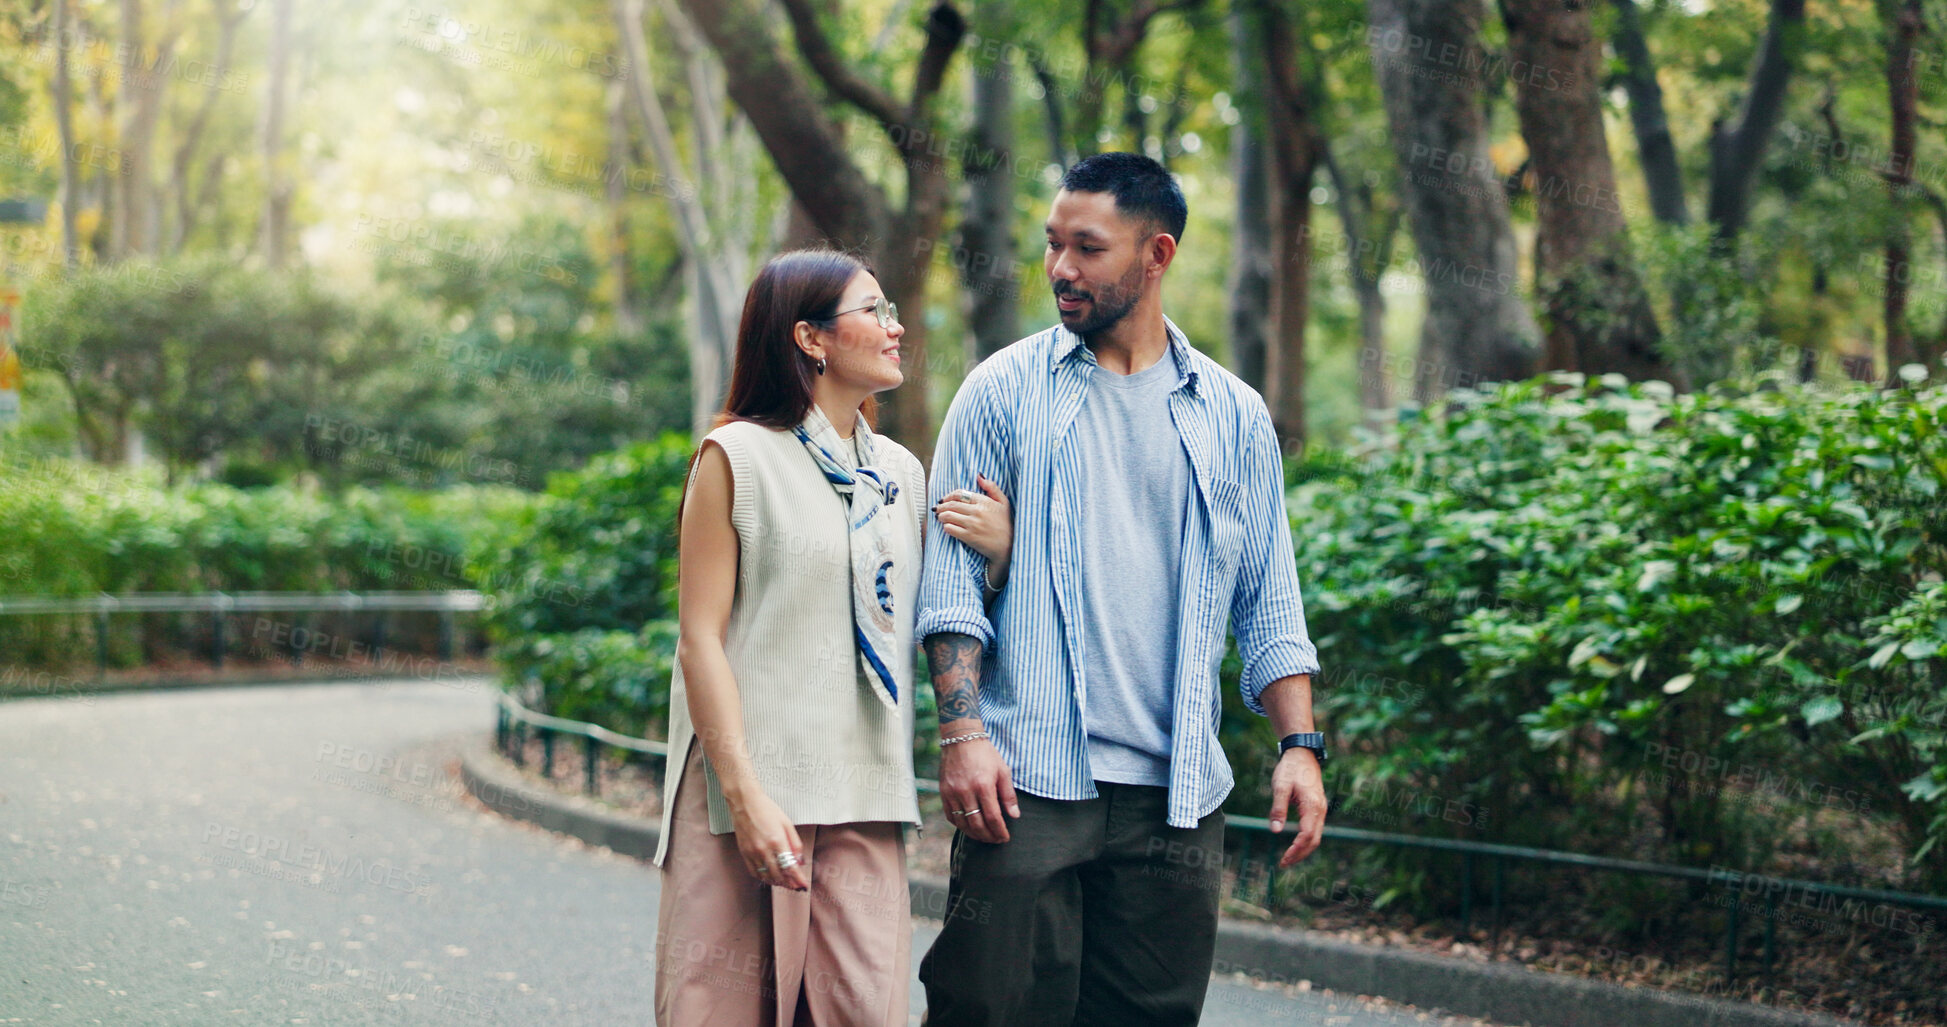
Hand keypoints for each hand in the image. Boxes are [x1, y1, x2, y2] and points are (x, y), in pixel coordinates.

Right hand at [730, 791, 808, 889]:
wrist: (745, 803)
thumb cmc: (767, 810)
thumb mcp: (787, 824)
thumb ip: (795, 844)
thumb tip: (799, 861)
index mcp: (777, 841)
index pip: (790, 867)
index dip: (798, 879)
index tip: (804, 884)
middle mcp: (764, 850)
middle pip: (778, 875)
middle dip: (789, 883)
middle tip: (796, 887)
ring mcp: (752, 853)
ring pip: (766, 876)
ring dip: (777, 882)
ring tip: (785, 884)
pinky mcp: (744, 853)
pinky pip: (754, 872)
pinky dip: (763, 878)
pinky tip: (770, 878)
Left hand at [934, 475, 1011, 587]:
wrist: (1010, 545)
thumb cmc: (1006, 524)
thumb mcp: (1004, 502)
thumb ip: (992, 488)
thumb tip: (979, 476)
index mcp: (984, 501)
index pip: (959, 494)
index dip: (948, 496)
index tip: (944, 500)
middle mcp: (977, 511)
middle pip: (951, 504)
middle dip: (941, 506)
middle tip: (938, 509)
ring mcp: (972, 524)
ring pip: (948, 516)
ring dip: (941, 516)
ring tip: (940, 517)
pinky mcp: (969, 537)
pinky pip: (950, 528)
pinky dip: (946, 527)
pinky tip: (947, 527)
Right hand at [938, 733, 1020, 842]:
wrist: (961, 739)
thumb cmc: (985, 754)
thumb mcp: (1003, 771)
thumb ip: (1008, 795)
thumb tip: (1014, 815)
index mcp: (983, 786)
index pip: (993, 817)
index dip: (1000, 831)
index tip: (1005, 838)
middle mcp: (966, 791)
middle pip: (977, 824)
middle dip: (988, 837)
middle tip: (996, 840)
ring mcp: (952, 793)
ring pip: (962, 823)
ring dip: (974, 834)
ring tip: (984, 837)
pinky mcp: (943, 792)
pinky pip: (950, 816)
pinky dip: (960, 825)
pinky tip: (969, 827)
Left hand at [1268, 747, 1326, 867]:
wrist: (1302, 753)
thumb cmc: (1290, 768)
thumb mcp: (1280, 786)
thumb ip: (1278, 809)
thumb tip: (1275, 831)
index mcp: (1312, 806)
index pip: (1306, 836)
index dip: (1295, 850)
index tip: (1283, 859)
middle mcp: (1320, 810)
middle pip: (1314, 840)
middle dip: (1300, 854)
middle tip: (1284, 864)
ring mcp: (1321, 809)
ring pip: (1316, 836)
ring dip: (1304, 849)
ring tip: (1288, 858)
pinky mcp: (1318, 807)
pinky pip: (1315, 829)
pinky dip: (1306, 840)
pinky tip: (1295, 844)